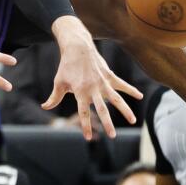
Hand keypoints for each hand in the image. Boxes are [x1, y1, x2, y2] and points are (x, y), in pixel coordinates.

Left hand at [43, 17, 142, 139]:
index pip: (83, 112)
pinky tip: (140, 96)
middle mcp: (93, 88)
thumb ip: (54, 97)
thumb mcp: (59, 82)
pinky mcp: (109, 75)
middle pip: (102, 109)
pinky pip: (122, 84)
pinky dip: (131, 90)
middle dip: (107, 123)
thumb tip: (45, 107)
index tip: (88, 138)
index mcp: (80, 92)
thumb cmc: (66, 66)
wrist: (77, 47)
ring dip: (125, 110)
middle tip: (113, 136)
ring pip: (116, 98)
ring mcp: (103, 82)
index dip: (85, 125)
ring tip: (133, 121)